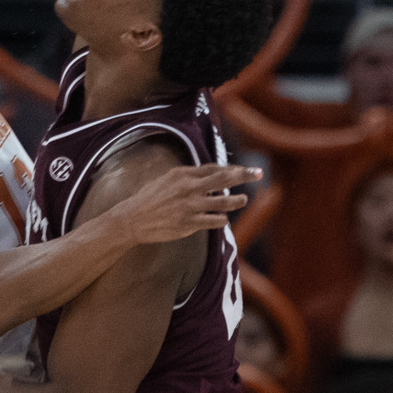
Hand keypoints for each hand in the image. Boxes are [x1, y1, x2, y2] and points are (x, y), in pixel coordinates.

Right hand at [113, 163, 260, 242]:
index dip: (232, 169)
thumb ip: (189, 176)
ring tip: (243, 200)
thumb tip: (210, 175)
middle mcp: (190, 188)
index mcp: (184, 174)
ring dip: (237, 201)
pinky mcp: (190, 224)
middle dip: (244, 175)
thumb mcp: (167, 178)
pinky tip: (223, 218)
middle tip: (258, 173)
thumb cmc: (150, 197)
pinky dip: (222, 219)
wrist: (134, 218)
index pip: (215, 168)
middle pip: (224, 179)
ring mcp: (191, 206)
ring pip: (223, 202)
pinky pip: (215, 221)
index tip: (245, 169)